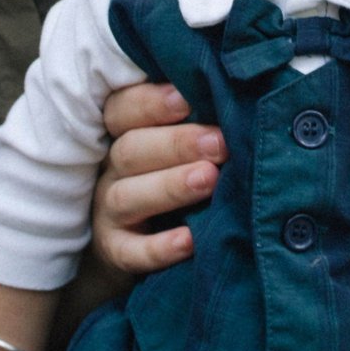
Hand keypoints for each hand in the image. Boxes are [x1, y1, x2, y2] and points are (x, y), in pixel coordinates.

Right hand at [92, 82, 223, 275]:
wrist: (134, 244)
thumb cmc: (170, 174)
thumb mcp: (174, 146)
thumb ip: (196, 123)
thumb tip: (241, 101)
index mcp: (122, 133)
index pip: (121, 109)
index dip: (150, 103)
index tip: (186, 99)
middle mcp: (111, 169)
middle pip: (130, 149)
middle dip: (176, 144)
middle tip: (220, 143)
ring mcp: (108, 212)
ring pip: (127, 196)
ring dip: (170, 186)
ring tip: (209, 179)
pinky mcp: (114, 251)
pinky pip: (130, 251)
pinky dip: (159, 247)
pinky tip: (190, 240)